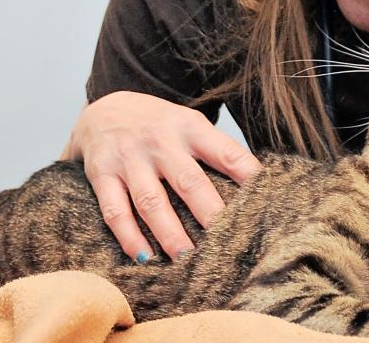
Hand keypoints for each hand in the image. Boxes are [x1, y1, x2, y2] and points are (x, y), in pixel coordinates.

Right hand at [62, 91, 261, 260]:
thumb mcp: (189, 125)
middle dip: (210, 213)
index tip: (265, 200)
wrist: (105, 108)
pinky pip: (115, 211)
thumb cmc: (159, 125)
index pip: (226, 152)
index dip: (248, 175)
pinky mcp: (102, 175)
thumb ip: (215, 151)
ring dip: (170, 234)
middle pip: (190, 182)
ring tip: (188, 260)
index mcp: (190, 128)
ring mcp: (130, 159)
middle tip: (228, 241)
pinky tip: (144, 257)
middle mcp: (161, 142)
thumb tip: (254, 185)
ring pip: (152, 202)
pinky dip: (129, 237)